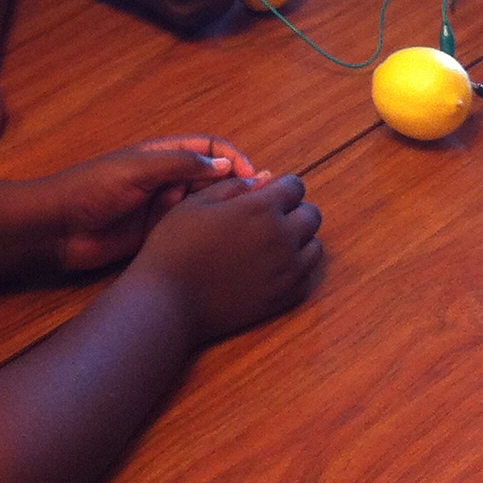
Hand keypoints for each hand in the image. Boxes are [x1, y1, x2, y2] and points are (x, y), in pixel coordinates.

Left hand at [46, 136, 263, 271]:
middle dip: (238, 186)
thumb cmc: (93, 188)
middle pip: (212, 177)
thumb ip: (181, 164)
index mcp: (162, 154)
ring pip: (204, 205)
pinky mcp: (156, 234)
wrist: (57, 228)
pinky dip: (208, 232)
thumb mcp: (138, 169)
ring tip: (251, 225)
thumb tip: (227, 164)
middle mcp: (167, 178)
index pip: (210, 148)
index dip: (234, 158)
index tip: (253, 178)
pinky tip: (225, 243)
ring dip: (226, 211)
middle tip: (264, 205)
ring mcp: (162, 207)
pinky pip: (189, 229)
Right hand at [130, 171, 324, 342]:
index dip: (282, 187)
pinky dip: (297, 270)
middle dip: (295, 211)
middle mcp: (281, 238)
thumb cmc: (175, 247)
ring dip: (300, 241)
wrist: (168, 302)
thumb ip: (235, 186)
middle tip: (270, 219)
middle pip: (312, 215)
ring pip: (315, 247)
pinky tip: (274, 268)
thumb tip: (264, 180)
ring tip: (273, 244)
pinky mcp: (282, 299)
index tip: (269, 194)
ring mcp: (286, 272)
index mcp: (262, 209)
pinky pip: (306, 278)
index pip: (296, 187)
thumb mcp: (197, 202)